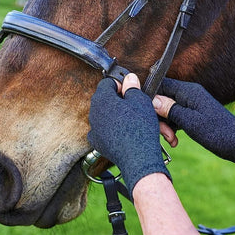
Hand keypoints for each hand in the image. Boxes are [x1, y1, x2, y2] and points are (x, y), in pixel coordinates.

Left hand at [88, 73, 170, 196]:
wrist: (138, 157)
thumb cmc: (139, 126)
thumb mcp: (140, 101)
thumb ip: (132, 87)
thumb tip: (128, 78)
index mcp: (102, 99)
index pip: (107, 83)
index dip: (120, 83)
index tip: (130, 89)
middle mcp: (94, 113)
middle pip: (104, 99)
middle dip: (118, 99)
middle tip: (133, 103)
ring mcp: (94, 129)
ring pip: (105, 115)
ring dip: (116, 113)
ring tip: (132, 118)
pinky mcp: (98, 142)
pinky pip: (103, 130)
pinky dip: (112, 128)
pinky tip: (124, 131)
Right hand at [153, 78, 234, 175]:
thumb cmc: (217, 133)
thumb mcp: (190, 122)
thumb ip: (170, 108)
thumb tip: (151, 99)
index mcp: (189, 91)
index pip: (161, 84)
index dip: (150, 97)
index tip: (145, 113)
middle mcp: (190, 93)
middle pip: (163, 98)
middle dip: (159, 116)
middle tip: (164, 135)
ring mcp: (193, 103)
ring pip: (169, 109)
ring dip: (167, 125)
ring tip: (172, 141)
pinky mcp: (195, 113)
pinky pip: (177, 116)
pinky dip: (174, 127)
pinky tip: (175, 141)